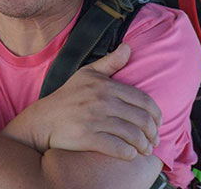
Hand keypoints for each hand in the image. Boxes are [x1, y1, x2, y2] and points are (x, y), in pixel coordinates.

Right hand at [25, 44, 161, 158]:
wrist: (43, 120)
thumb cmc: (67, 97)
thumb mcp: (86, 74)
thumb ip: (110, 62)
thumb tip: (128, 47)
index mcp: (105, 85)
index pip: (143, 100)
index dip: (156, 114)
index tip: (158, 123)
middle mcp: (102, 101)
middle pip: (142, 119)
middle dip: (153, 133)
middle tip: (154, 140)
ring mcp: (95, 119)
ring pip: (133, 135)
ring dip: (144, 146)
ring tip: (145, 150)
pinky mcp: (87, 137)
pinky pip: (118, 148)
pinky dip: (129, 154)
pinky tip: (130, 154)